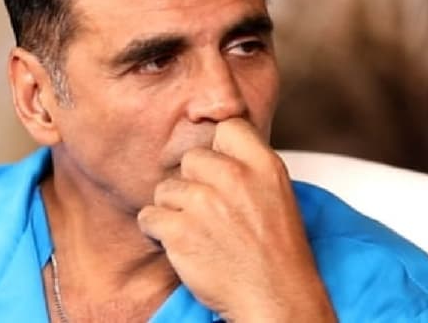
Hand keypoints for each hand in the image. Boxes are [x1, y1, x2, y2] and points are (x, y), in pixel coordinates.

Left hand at [137, 118, 335, 321]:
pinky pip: (149, 217)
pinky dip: (157, 231)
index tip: (219, 170)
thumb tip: (217, 147)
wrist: (276, 299)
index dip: (219, 150)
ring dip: (174, 210)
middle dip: (193, 183)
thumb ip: (249, 165)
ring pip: (166, 189)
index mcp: (263, 165)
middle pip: (190, 159)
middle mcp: (234, 177)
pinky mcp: (180, 231)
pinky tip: (179, 243)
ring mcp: (205, 204)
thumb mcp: (277, 194)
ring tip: (197, 232)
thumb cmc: (277, 252)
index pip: (227, 127)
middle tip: (208, 211)